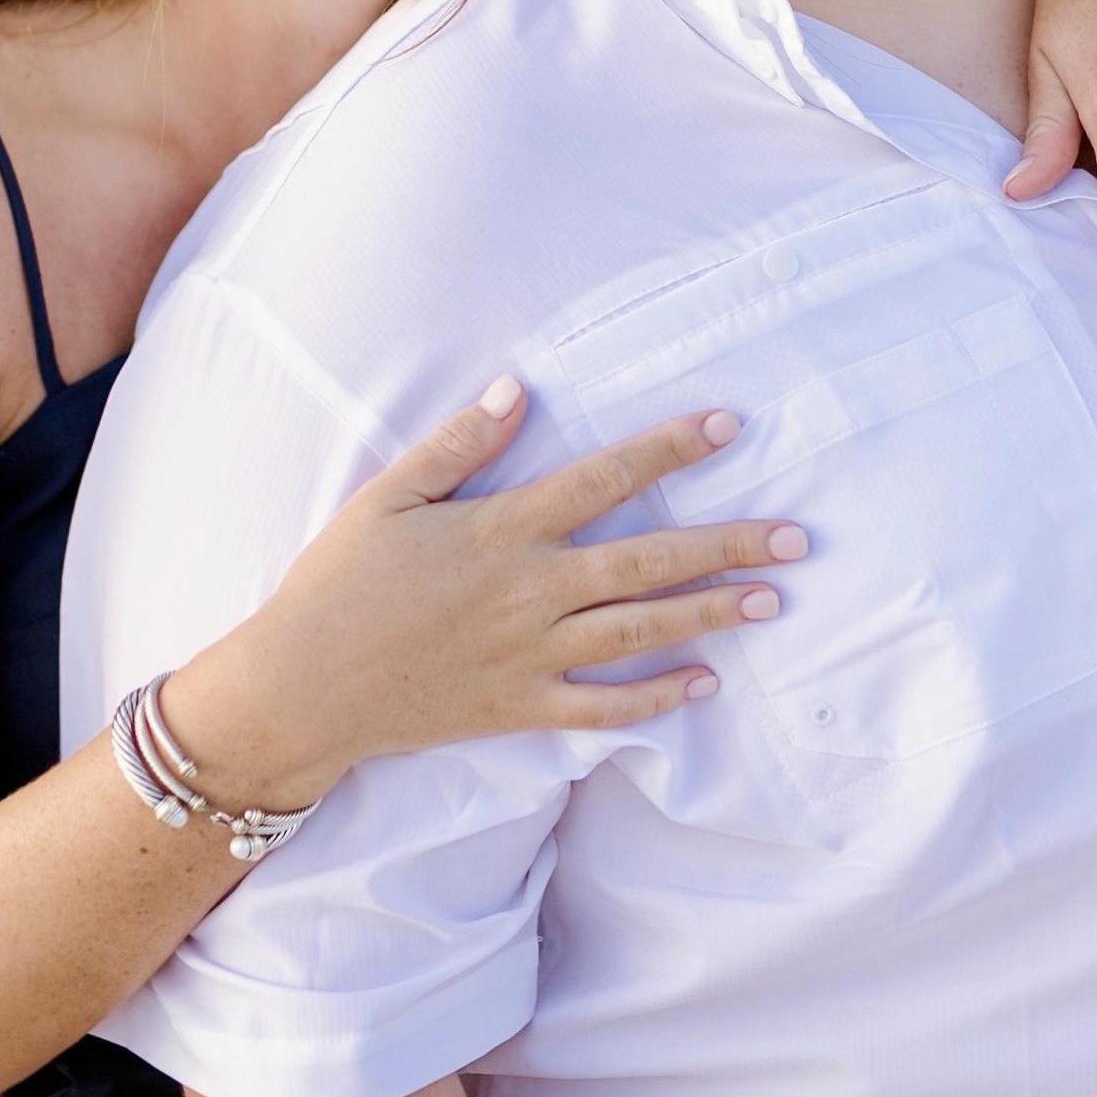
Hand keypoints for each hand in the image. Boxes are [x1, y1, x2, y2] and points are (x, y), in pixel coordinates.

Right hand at [168, 383, 799, 807]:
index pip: (604, 478)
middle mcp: (529, 592)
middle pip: (646, 561)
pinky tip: (704, 683)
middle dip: (726, 544)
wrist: (299, 688)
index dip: (669, 449)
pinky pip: (603, 707)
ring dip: (711, 615)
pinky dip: (656, 698)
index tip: (727, 426)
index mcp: (501, 530)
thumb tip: (518, 388)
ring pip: (639, 632)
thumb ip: (457, 443)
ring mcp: (529, 656)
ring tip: (773, 598)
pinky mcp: (519, 708)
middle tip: (797, 535)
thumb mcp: (387, 496)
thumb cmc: (337, 581)